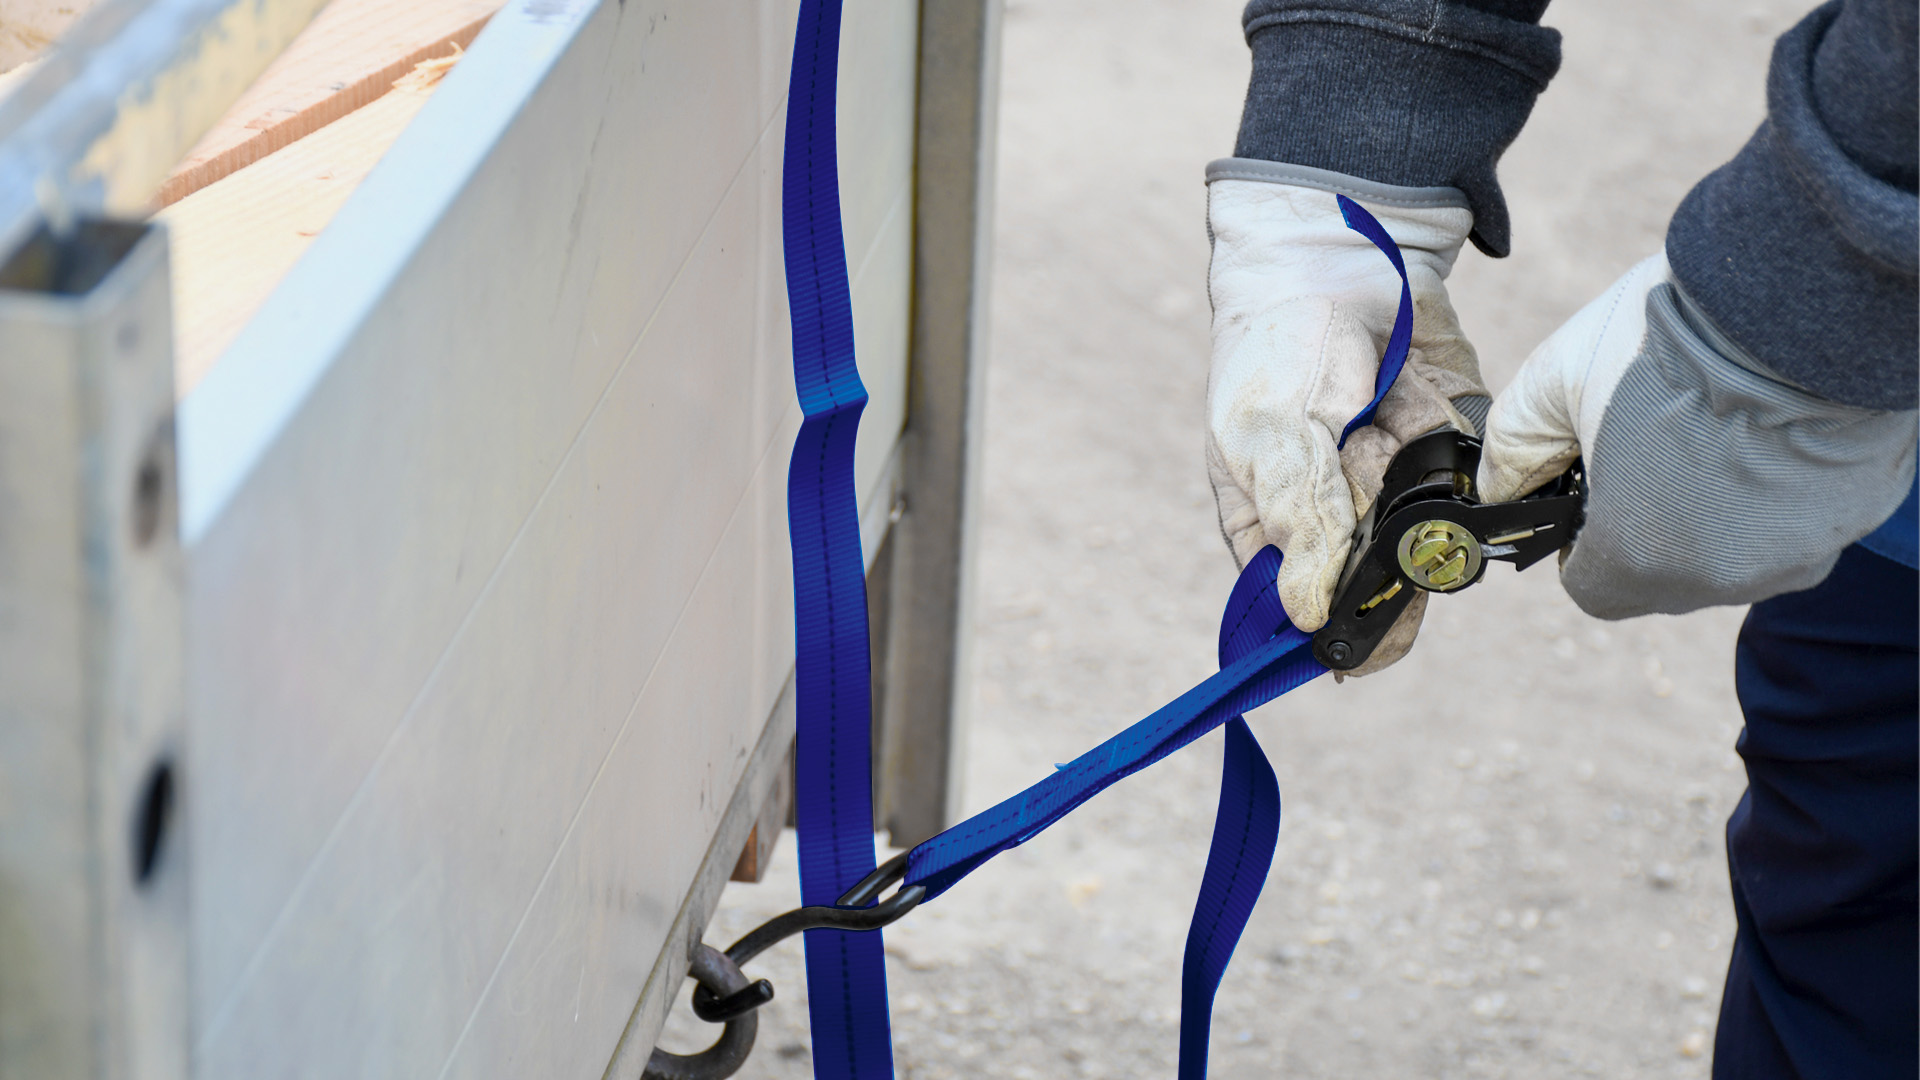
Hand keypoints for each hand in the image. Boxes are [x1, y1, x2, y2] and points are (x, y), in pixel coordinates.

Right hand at [1205, 164, 1488, 672]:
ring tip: (1388, 415)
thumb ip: (1296, 516)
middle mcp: (1337, 520)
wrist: (1340, 255)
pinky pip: (1472, 483)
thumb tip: (1305, 616)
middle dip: (1394, 553)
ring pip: (1433, 537)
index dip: (1336, 631)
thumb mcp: (1270, 431)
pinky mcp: (1451, 453)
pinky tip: (1421, 397)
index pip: (1304, 609)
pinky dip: (1458, 451)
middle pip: (1381, 583)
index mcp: (1271, 527)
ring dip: (1422, 489)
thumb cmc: (1278, 345)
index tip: (1360, 643)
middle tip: (1385, 501)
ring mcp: (1397, 488)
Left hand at [1477, 252, 1916, 618]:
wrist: (1800, 294)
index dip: (1582, 542)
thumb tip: (1500, 487)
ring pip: (1733, 553)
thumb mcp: (1555, 378)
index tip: (1592, 489)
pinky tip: (1767, 430)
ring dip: (1714, 509)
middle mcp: (1719, 577)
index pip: (1592, 586)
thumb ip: (1513, 448)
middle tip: (1653, 444)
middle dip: (1648, 521)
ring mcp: (1793, 554)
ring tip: (1714, 428)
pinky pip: (1794, 525)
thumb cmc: (1670, 336)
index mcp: (1637, 557)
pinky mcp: (1849, 521)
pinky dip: (1774, 492)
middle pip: (1664, 574)